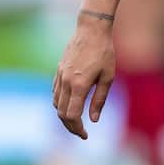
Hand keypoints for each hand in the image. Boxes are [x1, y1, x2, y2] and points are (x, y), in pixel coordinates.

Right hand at [53, 11, 116, 138]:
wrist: (91, 30)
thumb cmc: (104, 52)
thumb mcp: (108, 77)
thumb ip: (99, 99)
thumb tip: (94, 120)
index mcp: (79, 85)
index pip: (72, 116)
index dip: (77, 129)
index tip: (85, 135)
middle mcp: (66, 82)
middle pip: (62, 114)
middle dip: (70, 127)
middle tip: (81, 133)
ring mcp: (60, 76)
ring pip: (56, 104)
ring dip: (64, 116)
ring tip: (77, 121)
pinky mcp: (58, 71)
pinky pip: (55, 93)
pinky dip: (60, 104)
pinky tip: (71, 105)